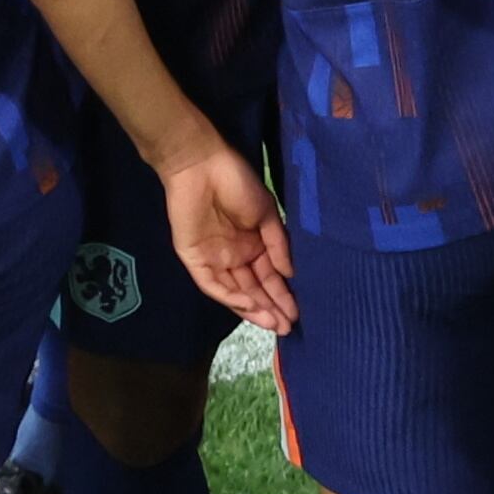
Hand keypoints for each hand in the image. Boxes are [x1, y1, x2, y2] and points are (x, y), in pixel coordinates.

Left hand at [162, 139, 296, 332]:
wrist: (202, 166)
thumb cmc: (237, 183)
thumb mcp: (267, 214)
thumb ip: (278, 245)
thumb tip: (291, 274)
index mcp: (253, 245)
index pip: (269, 277)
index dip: (282, 295)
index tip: (298, 312)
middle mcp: (235, 257)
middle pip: (254, 289)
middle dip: (271, 308)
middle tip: (288, 327)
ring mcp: (214, 260)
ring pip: (235, 292)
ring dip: (253, 309)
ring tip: (273, 323)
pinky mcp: (194, 260)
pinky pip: (213, 285)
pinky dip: (230, 297)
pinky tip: (249, 305)